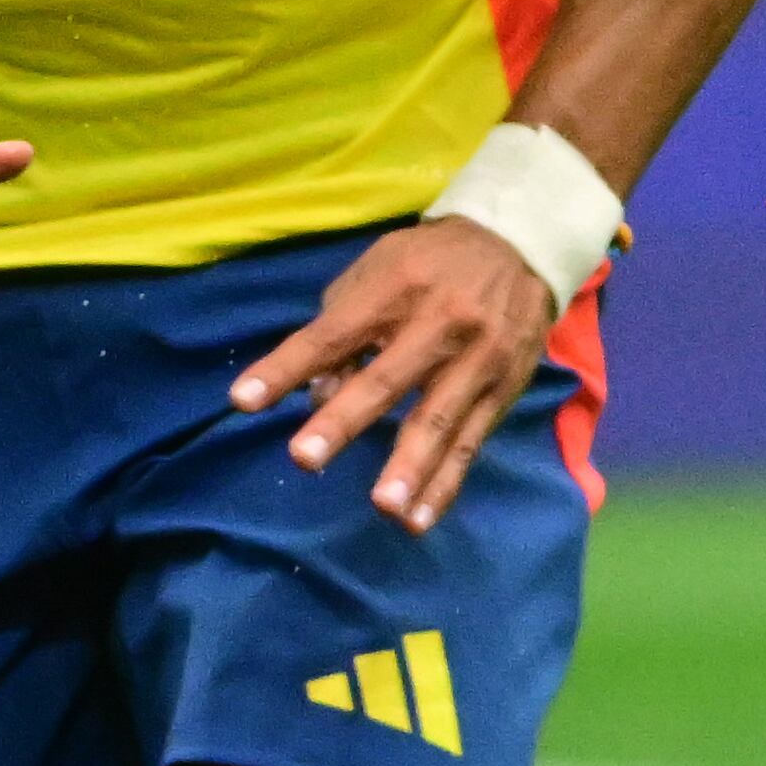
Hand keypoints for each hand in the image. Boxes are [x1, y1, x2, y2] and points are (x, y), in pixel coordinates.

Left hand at [233, 219, 560, 531]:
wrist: (522, 245)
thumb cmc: (430, 263)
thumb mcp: (377, 271)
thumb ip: (339, 327)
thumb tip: (317, 396)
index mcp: (396, 289)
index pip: (334, 333)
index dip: (289, 366)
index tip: (243, 400)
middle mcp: (440, 324)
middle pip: (387, 378)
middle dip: (346, 419)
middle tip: (305, 458)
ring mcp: (477, 360)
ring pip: (438, 420)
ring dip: (410, 467)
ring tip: (383, 507)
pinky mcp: (503, 390)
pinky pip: (469, 443)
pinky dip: (443, 485)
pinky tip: (417, 520)